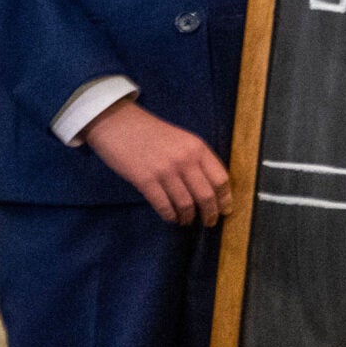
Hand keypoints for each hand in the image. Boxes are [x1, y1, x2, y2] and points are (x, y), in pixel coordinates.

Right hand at [85, 101, 229, 225]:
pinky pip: (164, 206)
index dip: (225, 198)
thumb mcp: (183, 140)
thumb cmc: (152, 133)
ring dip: (189, 217)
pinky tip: (171, 218)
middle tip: (209, 222)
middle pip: (206, 195)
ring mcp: (165, 171)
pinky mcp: (145, 181)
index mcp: (198, 148)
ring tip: (187, 221)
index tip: (226, 210)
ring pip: (186, 204)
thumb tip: (211, 186)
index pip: (221, 178)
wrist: (119, 124)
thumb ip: (197, 159)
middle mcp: (185, 160)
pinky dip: (170, 216)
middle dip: (210, 213)